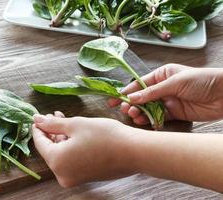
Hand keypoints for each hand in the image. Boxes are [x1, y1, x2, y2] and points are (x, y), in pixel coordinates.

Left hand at [32, 112, 137, 186]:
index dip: (38, 128)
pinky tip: (74, 134)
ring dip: (61, 138)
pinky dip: (70, 147)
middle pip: (51, 150)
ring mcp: (74, 178)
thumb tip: (37, 120)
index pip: (40, 143)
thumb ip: (53, 124)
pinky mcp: (85, 177)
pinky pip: (71, 160)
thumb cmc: (104, 136)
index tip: (38, 117)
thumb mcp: (76, 125)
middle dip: (51, 131)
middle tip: (54, 115)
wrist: (134, 152)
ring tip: (64, 120)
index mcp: (57, 162)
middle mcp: (63, 175)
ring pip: (61, 154)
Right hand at [108, 64, 222, 124]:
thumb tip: (132, 97)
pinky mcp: (174, 113)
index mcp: (162, 75)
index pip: (139, 84)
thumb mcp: (175, 82)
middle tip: (124, 110)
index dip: (126, 92)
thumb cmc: (202, 80)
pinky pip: (158, 117)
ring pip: (148, 109)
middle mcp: (163, 88)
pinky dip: (151, 121)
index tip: (114, 99)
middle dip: (131, 104)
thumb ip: (153, 92)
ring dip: (140, 113)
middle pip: (141, 97)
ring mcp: (168, 101)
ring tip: (134, 116)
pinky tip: (145, 123)